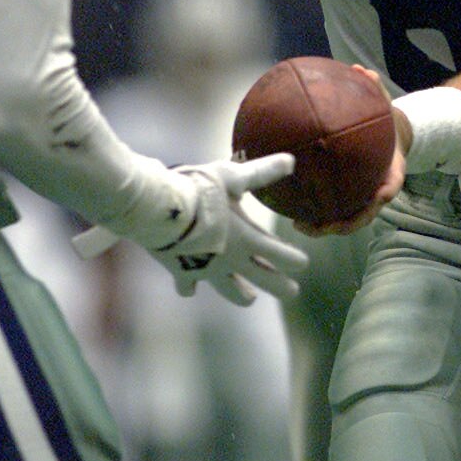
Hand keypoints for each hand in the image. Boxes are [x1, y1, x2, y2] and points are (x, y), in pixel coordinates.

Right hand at [148, 153, 309, 304]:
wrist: (157, 212)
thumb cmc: (198, 191)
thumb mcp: (232, 176)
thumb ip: (261, 172)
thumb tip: (291, 160)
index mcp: (246, 238)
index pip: (278, 254)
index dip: (294, 260)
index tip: (303, 264)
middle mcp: (230, 259)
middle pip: (262, 279)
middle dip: (280, 286)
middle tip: (292, 292)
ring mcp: (205, 268)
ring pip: (229, 289)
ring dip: (241, 294)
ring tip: (250, 300)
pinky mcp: (180, 271)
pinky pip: (188, 283)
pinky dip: (190, 286)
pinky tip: (190, 290)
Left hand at [292, 102, 406, 238]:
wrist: (393, 138)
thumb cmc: (385, 125)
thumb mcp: (385, 107)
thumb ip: (376, 91)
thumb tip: (361, 70)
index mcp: (390, 177)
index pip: (382, 197)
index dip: (368, 209)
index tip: (351, 214)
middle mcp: (376, 193)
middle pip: (357, 218)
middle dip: (335, 226)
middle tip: (313, 226)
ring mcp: (362, 199)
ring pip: (342, 219)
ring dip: (321, 226)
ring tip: (297, 224)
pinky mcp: (349, 197)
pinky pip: (332, 207)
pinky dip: (315, 210)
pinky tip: (291, 205)